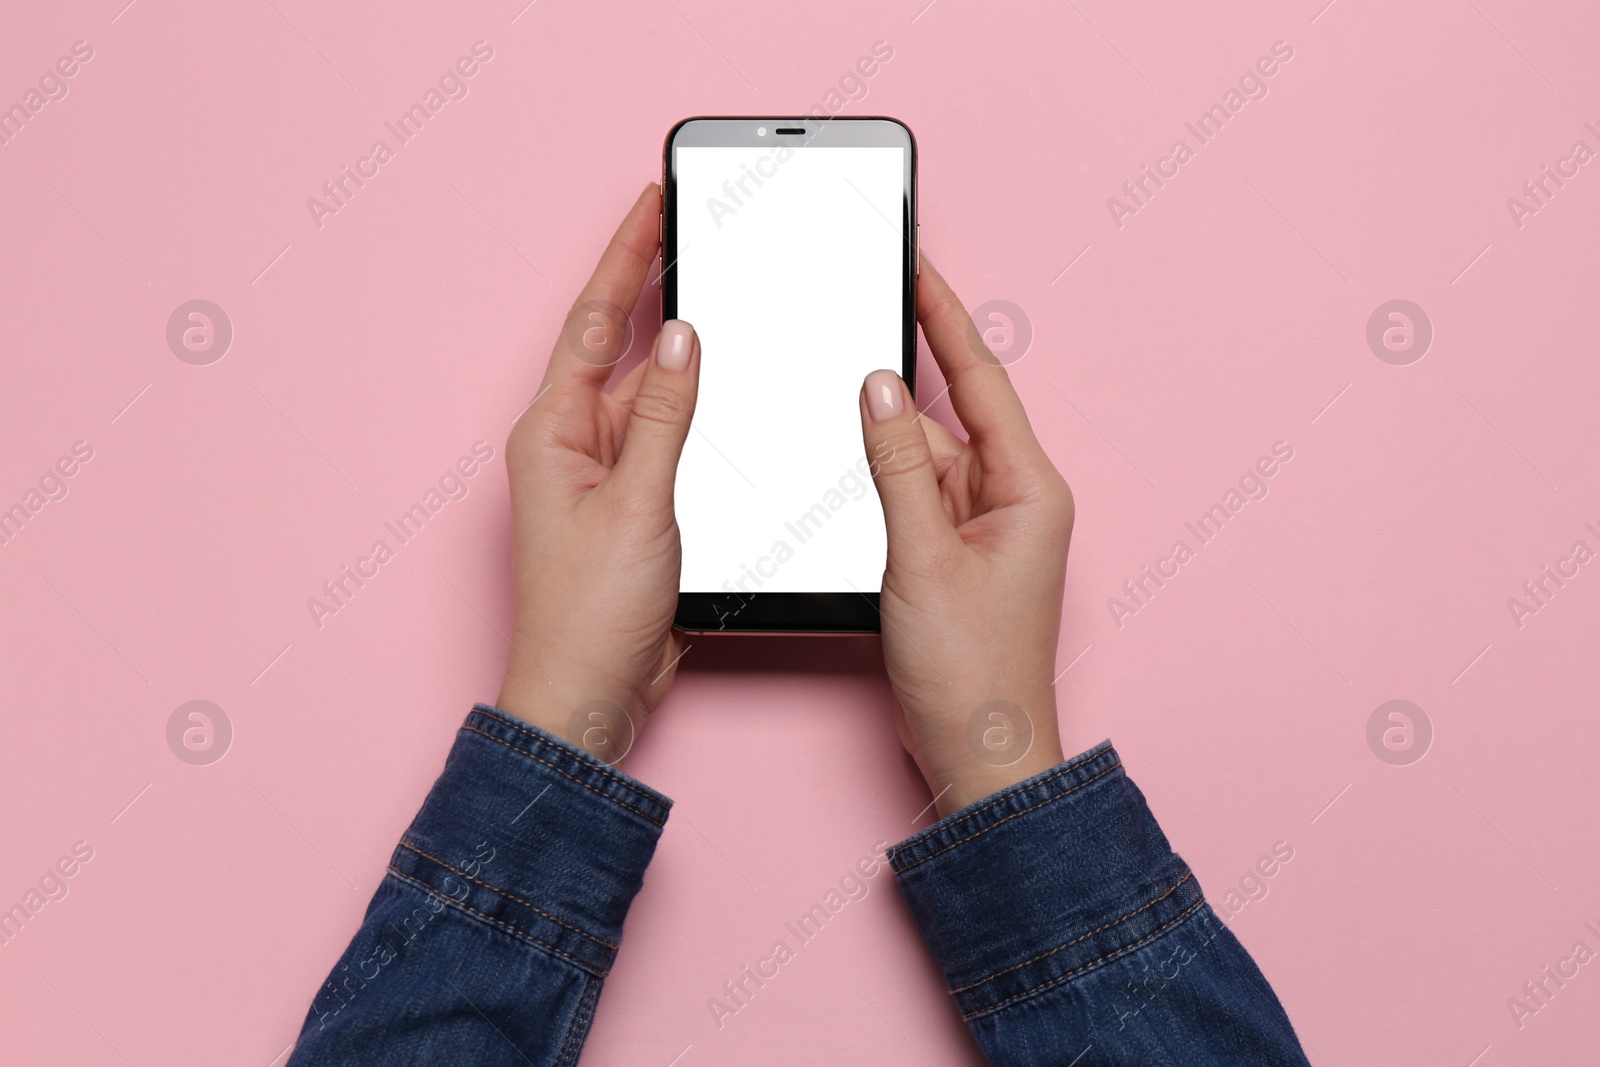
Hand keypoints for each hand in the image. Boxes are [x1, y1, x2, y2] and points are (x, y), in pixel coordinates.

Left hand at [496, 183, 698, 765]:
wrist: (590, 694)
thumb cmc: (590, 613)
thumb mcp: (638, 502)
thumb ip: (663, 417)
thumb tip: (678, 337)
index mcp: (551, 431)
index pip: (590, 322)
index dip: (623, 258)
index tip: (651, 205)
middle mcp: (572, 443)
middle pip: (618, 348)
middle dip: (654, 289)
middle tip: (689, 230)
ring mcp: (604, 474)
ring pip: (652, 395)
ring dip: (685, 357)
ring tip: (722, 295)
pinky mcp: (634, 504)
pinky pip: (669, 439)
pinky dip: (698, 412)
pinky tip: (728, 392)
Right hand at [858, 255, 1074, 816]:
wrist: (979, 753)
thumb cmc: (973, 672)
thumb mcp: (920, 556)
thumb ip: (895, 466)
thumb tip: (877, 386)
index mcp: (1027, 487)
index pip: (979, 380)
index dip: (945, 317)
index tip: (918, 265)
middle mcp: (1009, 498)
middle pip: (944, 415)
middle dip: (893, 382)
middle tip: (848, 319)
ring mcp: (979, 527)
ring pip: (919, 457)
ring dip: (877, 442)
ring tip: (826, 407)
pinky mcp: (951, 554)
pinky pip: (910, 495)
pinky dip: (877, 482)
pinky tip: (840, 466)